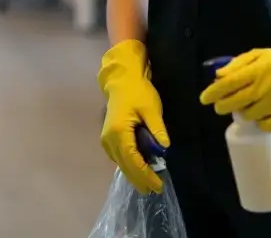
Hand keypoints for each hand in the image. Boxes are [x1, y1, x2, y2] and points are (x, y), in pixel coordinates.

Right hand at [98, 40, 170, 193]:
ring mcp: (106, 140)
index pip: (134, 161)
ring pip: (121, 164)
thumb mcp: (151, 108)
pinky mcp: (107, 139)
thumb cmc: (138, 92)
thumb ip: (157, 128)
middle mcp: (109, 139)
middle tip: (155, 190)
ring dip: (134, 174)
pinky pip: (119, 157)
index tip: (158, 185)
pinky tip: (139, 169)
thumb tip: (164, 147)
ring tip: (149, 183)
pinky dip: (129, 165)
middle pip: (125, 166)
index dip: (146, 175)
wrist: (121, 81)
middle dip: (140, 180)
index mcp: (119, 132)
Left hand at [199, 30, 270, 131]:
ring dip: (242, 113)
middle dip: (223, 106)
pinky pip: (266, 126)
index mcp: (261, 67)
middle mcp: (269, 84)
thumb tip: (218, 77)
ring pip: (250, 115)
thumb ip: (238, 64)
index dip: (214, 92)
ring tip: (244, 108)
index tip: (204, 98)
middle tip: (219, 107)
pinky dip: (259, 123)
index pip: (230, 82)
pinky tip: (259, 116)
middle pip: (237, 101)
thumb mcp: (259, 55)